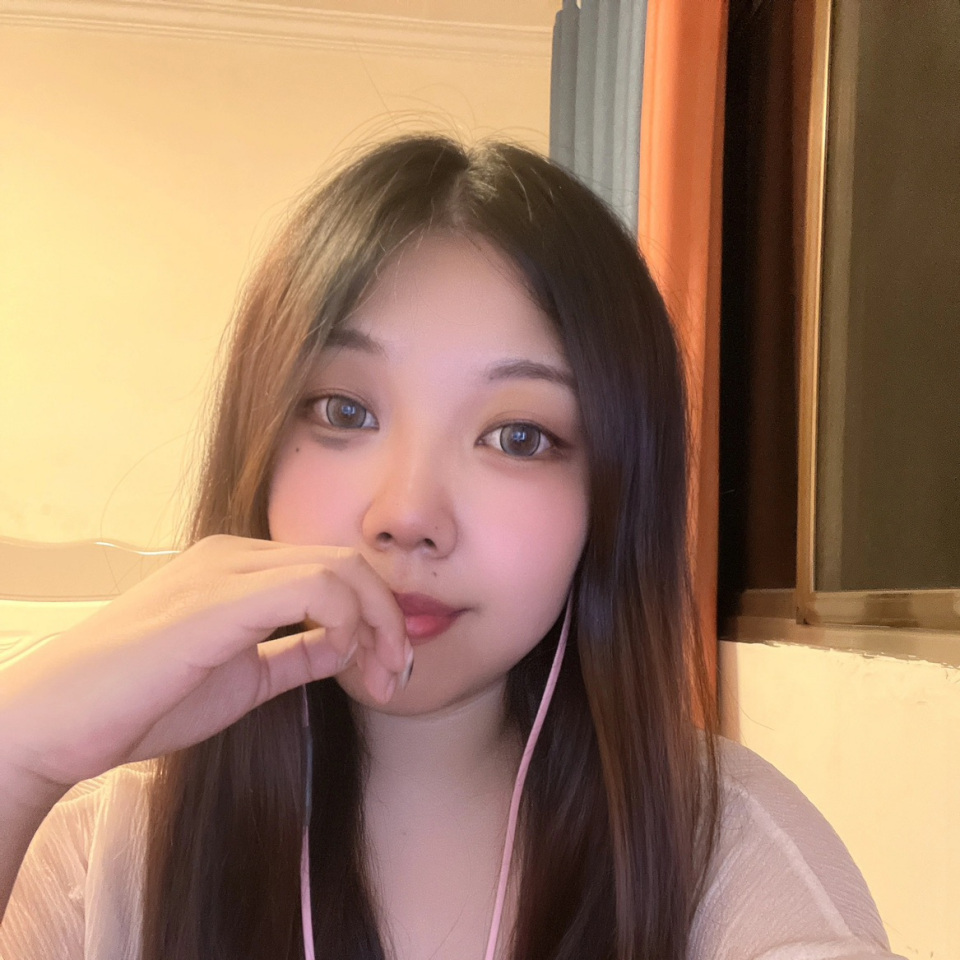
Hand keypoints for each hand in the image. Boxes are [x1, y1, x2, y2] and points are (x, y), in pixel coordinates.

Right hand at [0, 535, 410, 805]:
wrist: (59, 722)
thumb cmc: (142, 702)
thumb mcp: (243, 679)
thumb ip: (295, 656)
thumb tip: (346, 646)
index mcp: (239, 568)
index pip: (334, 569)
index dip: (377, 616)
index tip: (387, 670)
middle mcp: (236, 554)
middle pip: (347, 562)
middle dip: (389, 617)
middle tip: (395, 673)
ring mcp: (227, 570)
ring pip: (340, 566)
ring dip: (378, 621)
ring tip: (380, 674)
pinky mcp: (219, 597)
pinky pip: (313, 585)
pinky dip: (347, 619)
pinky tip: (341, 656)